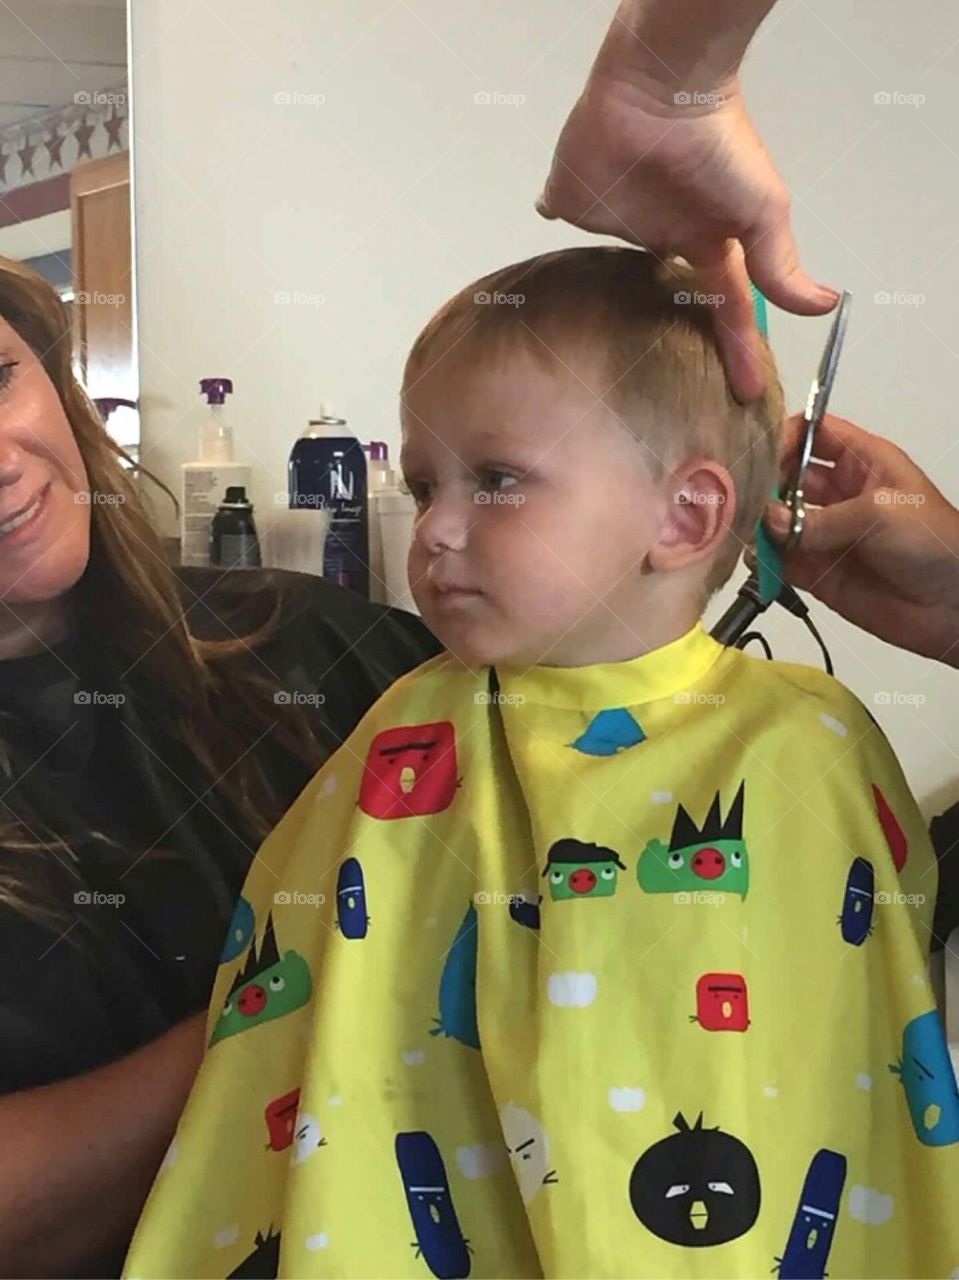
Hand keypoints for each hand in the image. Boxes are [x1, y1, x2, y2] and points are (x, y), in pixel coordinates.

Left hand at [537, 74, 837, 400]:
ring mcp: (618, 224)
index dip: (736, 350)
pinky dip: (546, 248)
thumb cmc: (718, 145)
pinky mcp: (573, 204)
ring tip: (596, 366)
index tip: (747, 395)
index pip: (723, 309)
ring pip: (608, 279)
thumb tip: (825, 306)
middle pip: (664, 303)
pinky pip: (557, 226)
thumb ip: (779, 266)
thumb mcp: (760, 210)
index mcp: (706, 243)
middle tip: (666, 395)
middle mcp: (663, 239)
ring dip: (603, 312)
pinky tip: (540, 289)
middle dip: (667, 342)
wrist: (660, 92)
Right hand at [764, 413, 958, 666]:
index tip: (760, 455)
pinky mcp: (817, 571)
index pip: (813, 433)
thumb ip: (820, 518)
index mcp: (862, 462)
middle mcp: (838, 493)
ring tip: (739, 529)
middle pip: (787, 475)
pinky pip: (781, 560)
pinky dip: (763, 560)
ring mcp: (825, 533)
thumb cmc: (930, 541)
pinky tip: (754, 559)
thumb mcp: (880, 514)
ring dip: (757, 523)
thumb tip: (767, 521)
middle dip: (763, 482)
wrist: (954, 605)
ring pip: (777, 519)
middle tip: (737, 497)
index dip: (785, 436)